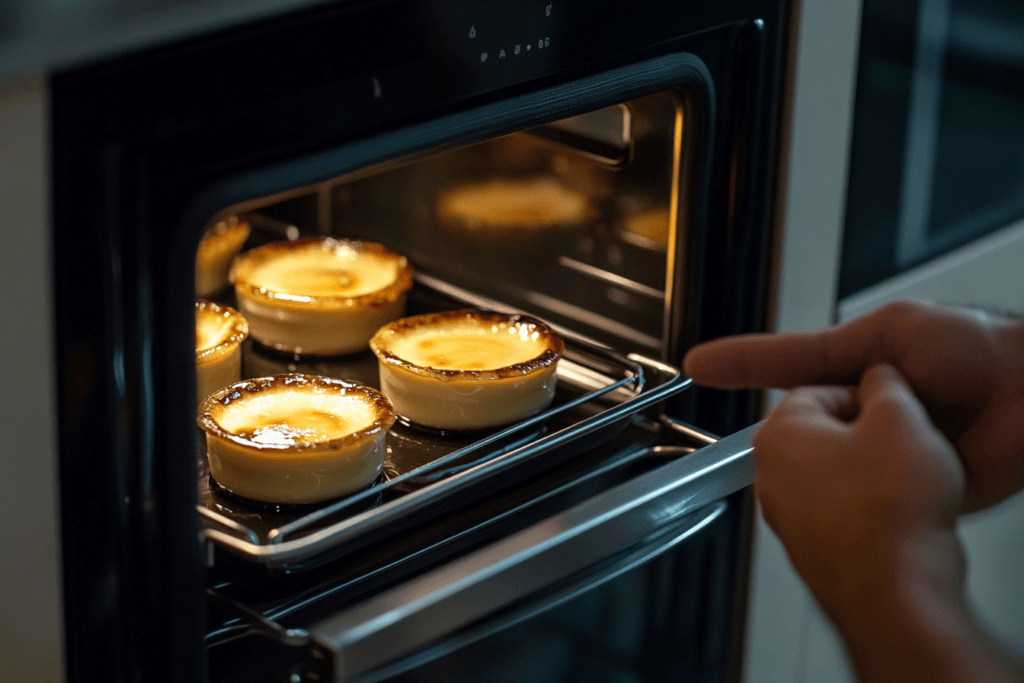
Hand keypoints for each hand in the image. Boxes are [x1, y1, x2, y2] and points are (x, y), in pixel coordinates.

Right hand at [683, 300, 1023, 510]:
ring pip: (838, 461)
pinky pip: (878, 490)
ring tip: (851, 459)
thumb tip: (772, 369)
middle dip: (798, 434)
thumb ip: (820, 355)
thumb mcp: (883, 335)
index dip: (741, 367)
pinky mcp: (915, 484)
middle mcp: (867, 410)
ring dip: (835, 464)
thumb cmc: (975, 347)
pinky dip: (871, 491)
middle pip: (808, 423)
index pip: (785, 368)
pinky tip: (872, 487)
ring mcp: (888, 448)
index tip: (698, 367)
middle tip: (803, 436)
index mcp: (855, 367)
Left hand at [751, 365, 963, 616]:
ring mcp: (786, 518)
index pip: (816, 390)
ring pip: (831, 476)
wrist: (895, 591)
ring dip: (866, 474)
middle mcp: (769, 477)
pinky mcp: (809, 551)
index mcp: (777, 435)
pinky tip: (895, 517)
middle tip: (899, 446)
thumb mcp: (901, 419)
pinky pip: (840, 515)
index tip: (888, 408)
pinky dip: (866, 511)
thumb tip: (880, 378)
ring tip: (901, 484)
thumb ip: (885, 384)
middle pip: (820, 434)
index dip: (863, 395)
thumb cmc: (889, 512)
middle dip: (863, 435)